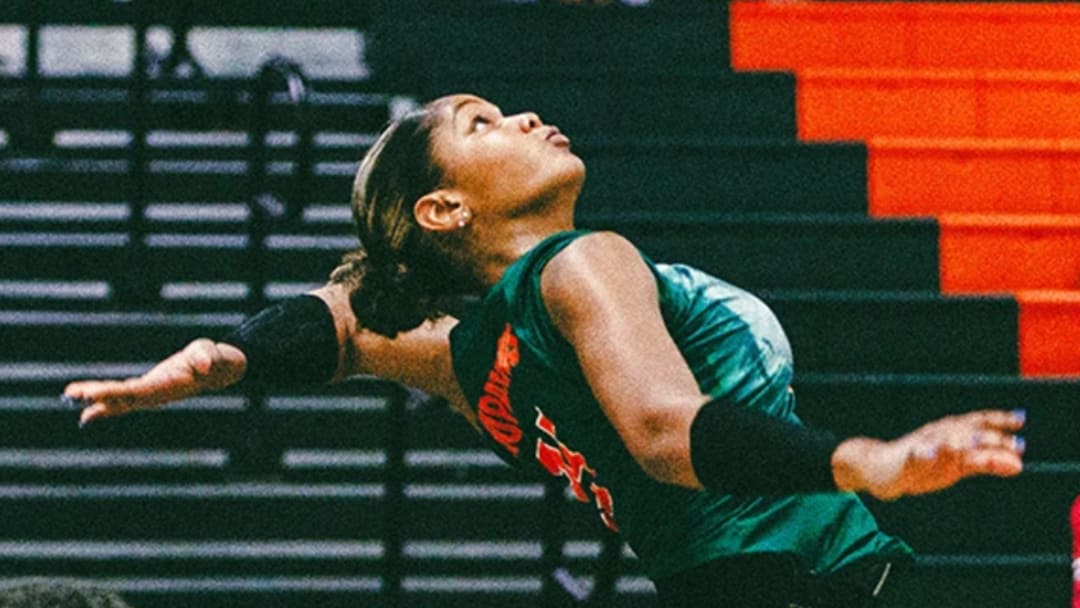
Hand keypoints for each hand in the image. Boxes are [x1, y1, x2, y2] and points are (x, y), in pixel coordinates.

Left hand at [63, 339, 246, 426]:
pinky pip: (125, 397)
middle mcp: (158, 394)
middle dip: (98, 396)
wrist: (222, 370)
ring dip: (96, 399)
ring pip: (121, 400)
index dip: (113, 393)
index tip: (93, 395)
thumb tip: (205, 365)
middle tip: (72, 394)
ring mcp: (153, 393)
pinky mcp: (151, 389)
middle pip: (124, 398)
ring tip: (70, 397)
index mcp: (169, 386)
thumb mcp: (215, 353)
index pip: (136, 391)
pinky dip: (105, 402)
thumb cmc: (217, 360)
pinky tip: (87, 409)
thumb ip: (209, 357)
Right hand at [832, 409, 1025, 500]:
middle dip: (987, 438)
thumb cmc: (921, 464)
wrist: (877, 466)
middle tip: (1013, 444)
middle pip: (964, 432)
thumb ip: (987, 462)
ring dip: (958, 442)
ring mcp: (921, 446)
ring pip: (941, 442)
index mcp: (950, 432)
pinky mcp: (904, 459)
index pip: (977, 421)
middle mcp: (937, 434)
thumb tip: (1020, 464)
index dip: (997, 420)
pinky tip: (927, 455)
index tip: (1019, 419)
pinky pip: (913, 456)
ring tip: (975, 443)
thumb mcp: (958, 464)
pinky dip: (921, 454)